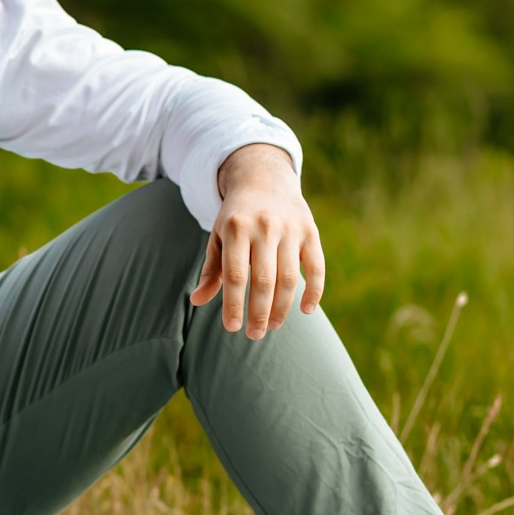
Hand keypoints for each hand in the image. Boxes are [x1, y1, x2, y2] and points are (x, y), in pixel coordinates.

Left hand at [188, 144, 324, 339]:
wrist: (264, 179)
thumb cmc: (236, 217)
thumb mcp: (218, 237)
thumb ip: (211, 270)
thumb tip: (196, 301)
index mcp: (235, 228)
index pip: (235, 275)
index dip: (233, 304)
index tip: (232, 328)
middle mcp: (264, 227)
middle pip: (264, 280)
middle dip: (259, 312)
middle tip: (255, 334)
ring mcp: (290, 228)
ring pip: (290, 277)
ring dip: (282, 307)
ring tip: (272, 325)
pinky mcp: (310, 231)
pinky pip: (317, 266)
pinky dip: (314, 291)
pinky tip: (306, 310)